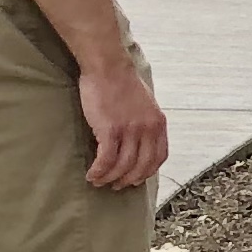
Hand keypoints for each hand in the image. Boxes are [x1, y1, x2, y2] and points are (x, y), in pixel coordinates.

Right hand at [79, 56, 171, 192]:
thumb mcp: (145, 104)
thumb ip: (146, 122)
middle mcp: (148, 129)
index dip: (147, 172)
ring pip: (122, 166)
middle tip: (115, 186)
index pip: (159, 157)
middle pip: (142, 166)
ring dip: (109, 178)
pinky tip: (91, 175)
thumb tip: (140, 141)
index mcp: (159, 123)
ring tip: (99, 181)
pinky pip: (106, 160)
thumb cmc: (122, 83)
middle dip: (128, 180)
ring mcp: (130, 130)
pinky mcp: (110, 129)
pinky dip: (99, 171)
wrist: (108, 66)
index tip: (136, 179)